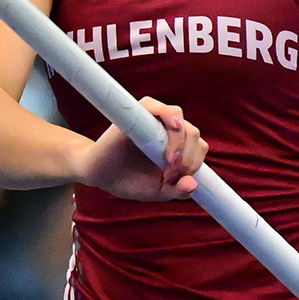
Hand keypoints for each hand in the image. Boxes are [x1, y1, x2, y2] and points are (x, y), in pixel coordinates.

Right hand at [74, 97, 205, 201]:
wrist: (99, 176)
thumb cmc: (128, 181)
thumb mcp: (159, 192)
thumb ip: (178, 191)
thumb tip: (193, 184)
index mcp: (176, 146)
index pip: (199, 147)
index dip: (194, 163)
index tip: (175, 179)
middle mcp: (166, 129)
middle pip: (193, 134)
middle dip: (188, 157)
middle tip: (168, 173)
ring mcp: (152, 120)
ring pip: (180, 119)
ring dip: (180, 142)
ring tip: (167, 161)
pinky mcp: (137, 113)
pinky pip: (159, 107)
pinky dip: (170, 115)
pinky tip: (173, 127)